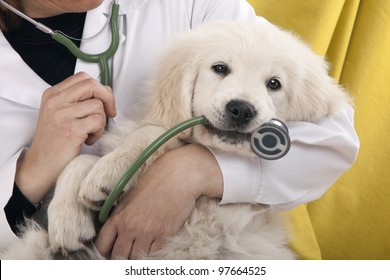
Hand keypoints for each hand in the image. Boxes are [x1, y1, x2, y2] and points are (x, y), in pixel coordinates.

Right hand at [15, 72, 115, 203]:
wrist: (41, 164)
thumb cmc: (55, 140)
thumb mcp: (61, 114)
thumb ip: (79, 100)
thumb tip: (106, 90)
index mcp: (53, 94)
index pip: (83, 78)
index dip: (99, 88)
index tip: (104, 102)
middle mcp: (56, 101)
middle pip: (92, 85)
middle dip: (108, 99)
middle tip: (110, 114)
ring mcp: (63, 114)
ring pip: (98, 105)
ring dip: (101, 122)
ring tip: (90, 133)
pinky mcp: (72, 129)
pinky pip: (98, 121)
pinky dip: (99, 132)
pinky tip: (89, 140)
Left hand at [95, 144, 222, 258]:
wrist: (178, 176)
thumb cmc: (154, 182)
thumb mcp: (130, 197)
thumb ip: (120, 216)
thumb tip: (115, 232)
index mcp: (118, 216)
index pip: (102, 245)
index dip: (105, 251)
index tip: (111, 251)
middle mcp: (129, 227)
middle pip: (118, 256)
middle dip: (121, 257)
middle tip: (127, 253)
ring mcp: (147, 232)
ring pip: (136, 258)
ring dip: (138, 256)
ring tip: (142, 249)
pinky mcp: (164, 235)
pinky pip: (154, 254)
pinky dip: (153, 252)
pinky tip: (155, 244)